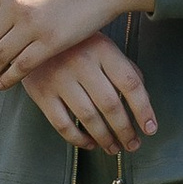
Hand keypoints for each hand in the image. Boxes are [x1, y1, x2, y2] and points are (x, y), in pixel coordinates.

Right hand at [20, 32, 156, 153]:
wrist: (32, 36)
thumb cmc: (77, 45)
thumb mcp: (103, 46)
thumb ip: (124, 69)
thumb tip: (143, 104)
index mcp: (103, 49)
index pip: (130, 83)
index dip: (143, 109)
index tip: (150, 128)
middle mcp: (82, 63)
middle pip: (110, 105)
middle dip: (125, 130)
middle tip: (132, 145)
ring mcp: (59, 78)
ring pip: (88, 117)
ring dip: (105, 138)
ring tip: (114, 148)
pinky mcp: (41, 93)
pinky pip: (62, 124)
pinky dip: (78, 139)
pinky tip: (90, 144)